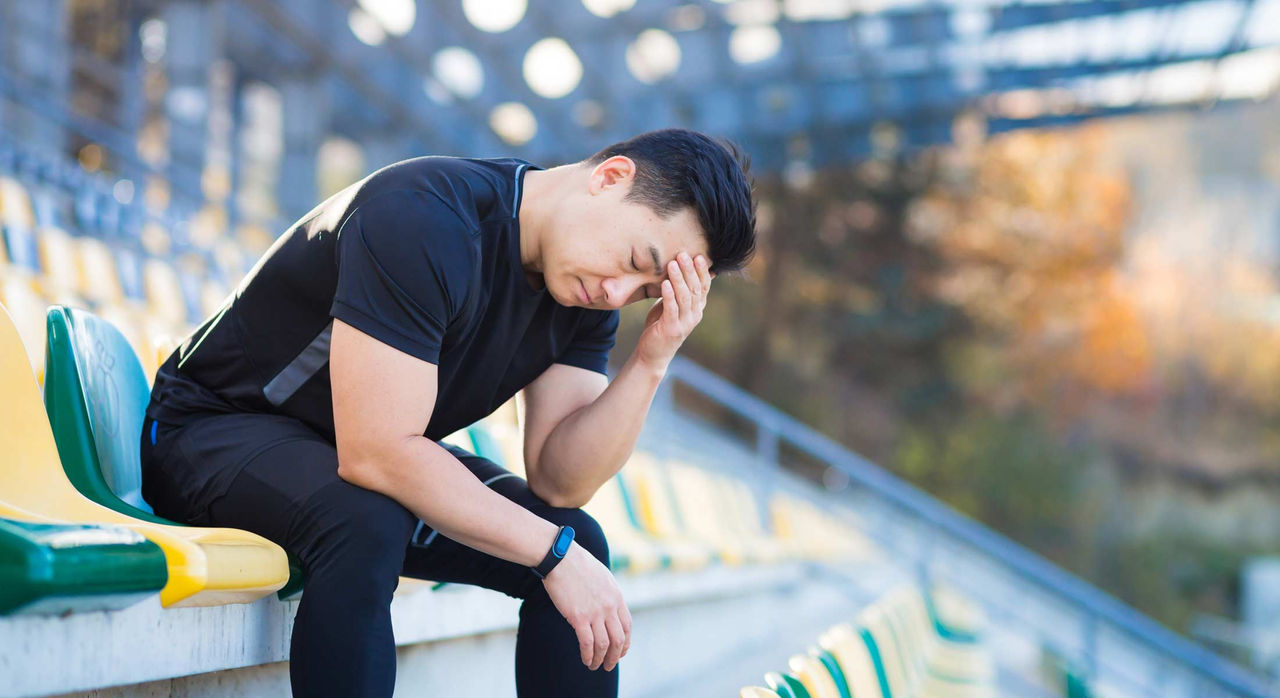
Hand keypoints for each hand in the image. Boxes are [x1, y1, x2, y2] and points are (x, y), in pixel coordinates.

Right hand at [542, 542, 632, 670]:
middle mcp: (609, 606)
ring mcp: (595, 612)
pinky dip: (588, 655)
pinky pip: (587, 643)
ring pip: (603, 645)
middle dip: (615, 656)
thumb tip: (608, 607)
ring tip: (595, 666)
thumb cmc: (578, 564)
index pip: (627, 626)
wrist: (560, 558)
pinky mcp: (578, 617)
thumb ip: (608, 594)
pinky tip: (586, 660)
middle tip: (609, 665)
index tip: (620, 652)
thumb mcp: (602, 577)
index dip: (625, 643)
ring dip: (600, 659)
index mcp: (617, 596)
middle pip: (618, 639)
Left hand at [634, 252, 712, 370]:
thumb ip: (680, 290)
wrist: (653, 353)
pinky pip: (672, 309)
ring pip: (684, 297)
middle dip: (690, 270)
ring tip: (673, 264)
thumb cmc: (661, 324)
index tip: (698, 255)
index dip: (702, 271)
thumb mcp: (672, 304)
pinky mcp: (671, 329)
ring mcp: (684, 323)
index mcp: (697, 308)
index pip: (704, 286)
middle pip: (695, 289)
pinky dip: (669, 295)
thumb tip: (685, 269)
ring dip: (679, 279)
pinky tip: (665, 283)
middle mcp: (694, 315)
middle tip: (683, 255)